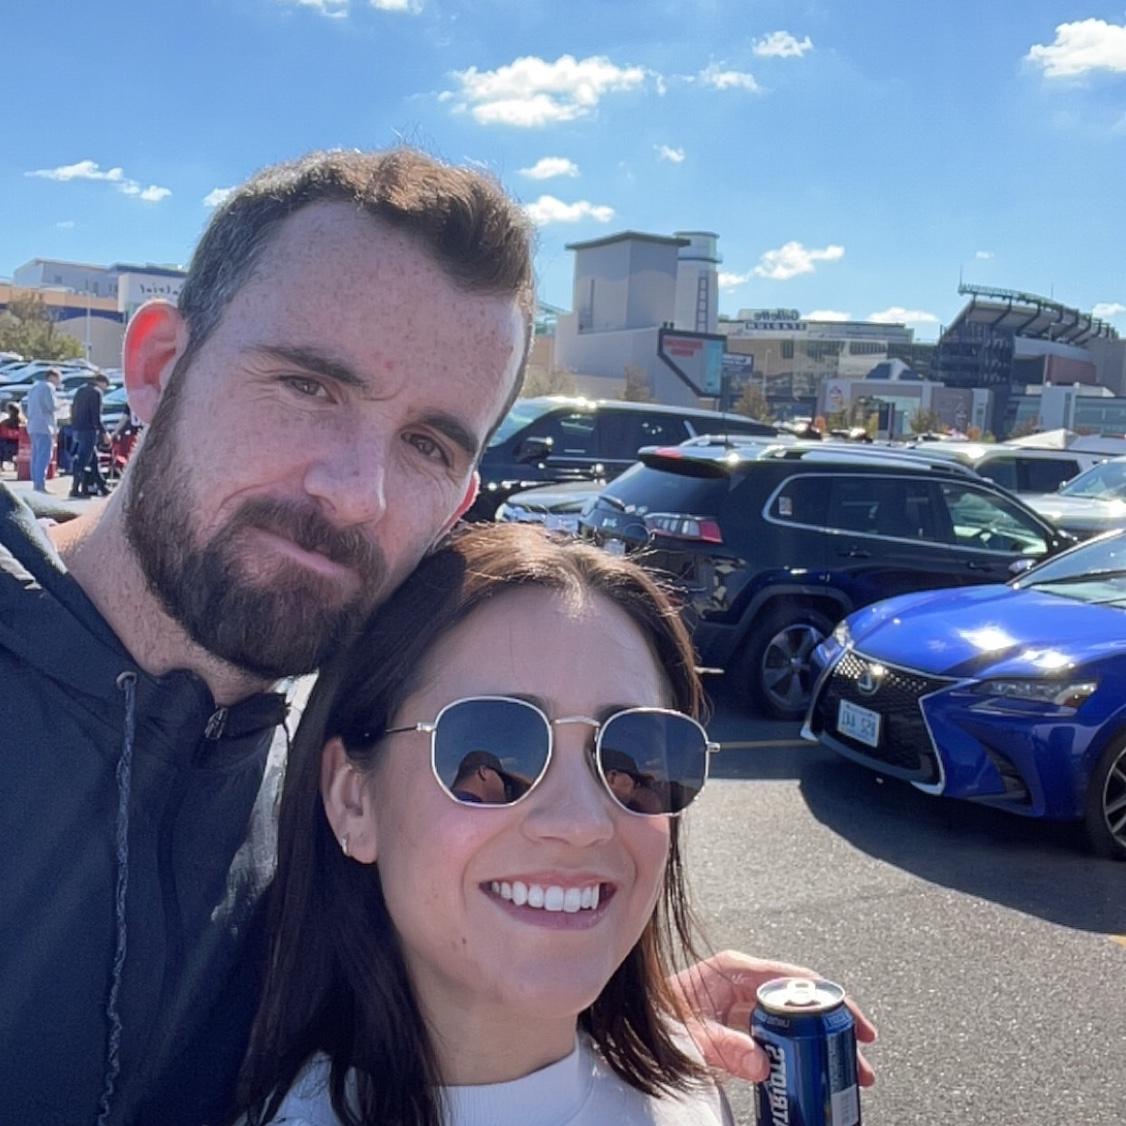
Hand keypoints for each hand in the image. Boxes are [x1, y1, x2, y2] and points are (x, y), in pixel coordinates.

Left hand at [668, 950, 877, 1084]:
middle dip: (834, 1029)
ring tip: (846, 1072)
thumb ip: (725, 1048)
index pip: (796, 980)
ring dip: (820, 1044)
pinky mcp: (738, 1024)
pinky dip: (799, 1052)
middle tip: (859, 1060)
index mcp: (734, 971)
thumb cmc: (656, 1020)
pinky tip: (813, 1072)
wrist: (633, 1027)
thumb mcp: (690, 1035)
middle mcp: (743, 983)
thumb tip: (764, 1064)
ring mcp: (742, 1003)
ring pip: (793, 1020)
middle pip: (801, 1001)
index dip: (832, 1001)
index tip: (856, 1025)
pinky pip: (777, 1036)